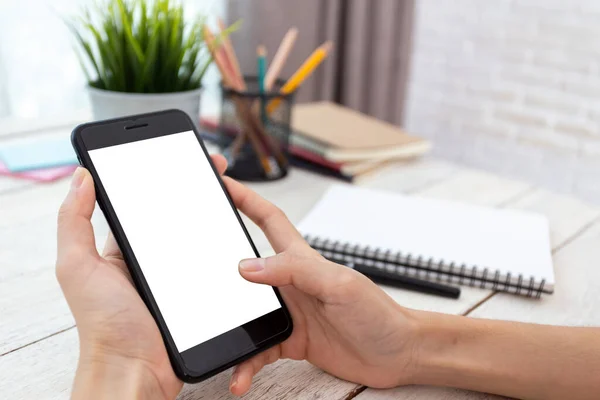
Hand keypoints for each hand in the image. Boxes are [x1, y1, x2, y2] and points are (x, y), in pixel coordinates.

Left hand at [56, 155, 227, 398]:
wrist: (135, 370)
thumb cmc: (104, 324)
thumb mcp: (77, 267)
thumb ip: (73, 222)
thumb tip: (80, 176)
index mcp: (121, 249)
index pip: (142, 203)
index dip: (159, 177)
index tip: (175, 157)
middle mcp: (148, 260)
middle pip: (175, 217)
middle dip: (195, 191)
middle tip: (214, 171)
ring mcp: (174, 277)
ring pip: (197, 240)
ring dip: (213, 219)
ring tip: (231, 195)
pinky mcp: (195, 293)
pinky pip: (211, 267)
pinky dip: (224, 252)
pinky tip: (237, 238)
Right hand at [223, 177, 418, 395]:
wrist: (397, 354)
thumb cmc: (377, 313)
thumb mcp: (337, 285)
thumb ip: (295, 271)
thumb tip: (247, 267)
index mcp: (302, 260)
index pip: (267, 220)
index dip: (245, 199)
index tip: (222, 184)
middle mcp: (291, 283)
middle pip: (245, 268)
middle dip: (218, 263)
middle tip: (192, 265)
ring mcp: (290, 312)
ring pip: (246, 316)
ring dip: (231, 330)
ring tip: (216, 343)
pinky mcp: (291, 340)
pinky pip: (258, 350)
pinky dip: (246, 364)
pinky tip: (240, 377)